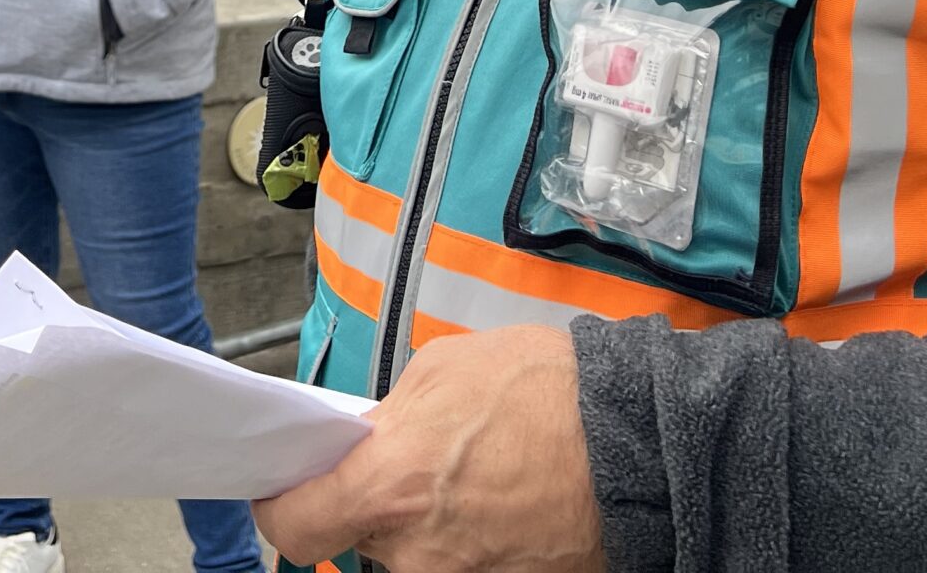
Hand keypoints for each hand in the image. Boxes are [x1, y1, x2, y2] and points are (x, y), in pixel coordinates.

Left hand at [254, 324, 603, 572]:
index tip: (294, 487)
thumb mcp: (442, 372)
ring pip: (412, 558)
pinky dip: (471, 542)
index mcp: (389, 487)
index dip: (287, 504)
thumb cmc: (544, 392)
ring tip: (472, 481)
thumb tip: (363, 440)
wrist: (639, 439)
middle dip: (375, 507)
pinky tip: (503, 504)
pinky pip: (460, 567)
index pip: (294, 526)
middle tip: (412, 468)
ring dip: (426, 526)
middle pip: (359, 542)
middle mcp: (417, 553)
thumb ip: (388, 419)